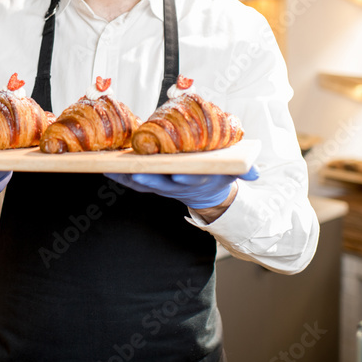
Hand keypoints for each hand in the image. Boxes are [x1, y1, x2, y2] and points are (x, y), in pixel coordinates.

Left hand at [106, 166, 258, 209]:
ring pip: (144, 183)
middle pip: (163, 183)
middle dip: (151, 179)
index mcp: (198, 178)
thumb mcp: (233, 171)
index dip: (186, 177)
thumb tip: (255, 173)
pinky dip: (120, 176)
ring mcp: (163, 185)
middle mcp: (178, 183)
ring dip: (129, 177)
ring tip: (113, 170)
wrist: (206, 191)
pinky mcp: (151, 184)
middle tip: (139, 174)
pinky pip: (133, 181)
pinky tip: (106, 170)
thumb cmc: (216, 173)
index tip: (180, 175)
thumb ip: (244, 170)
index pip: (192, 179)